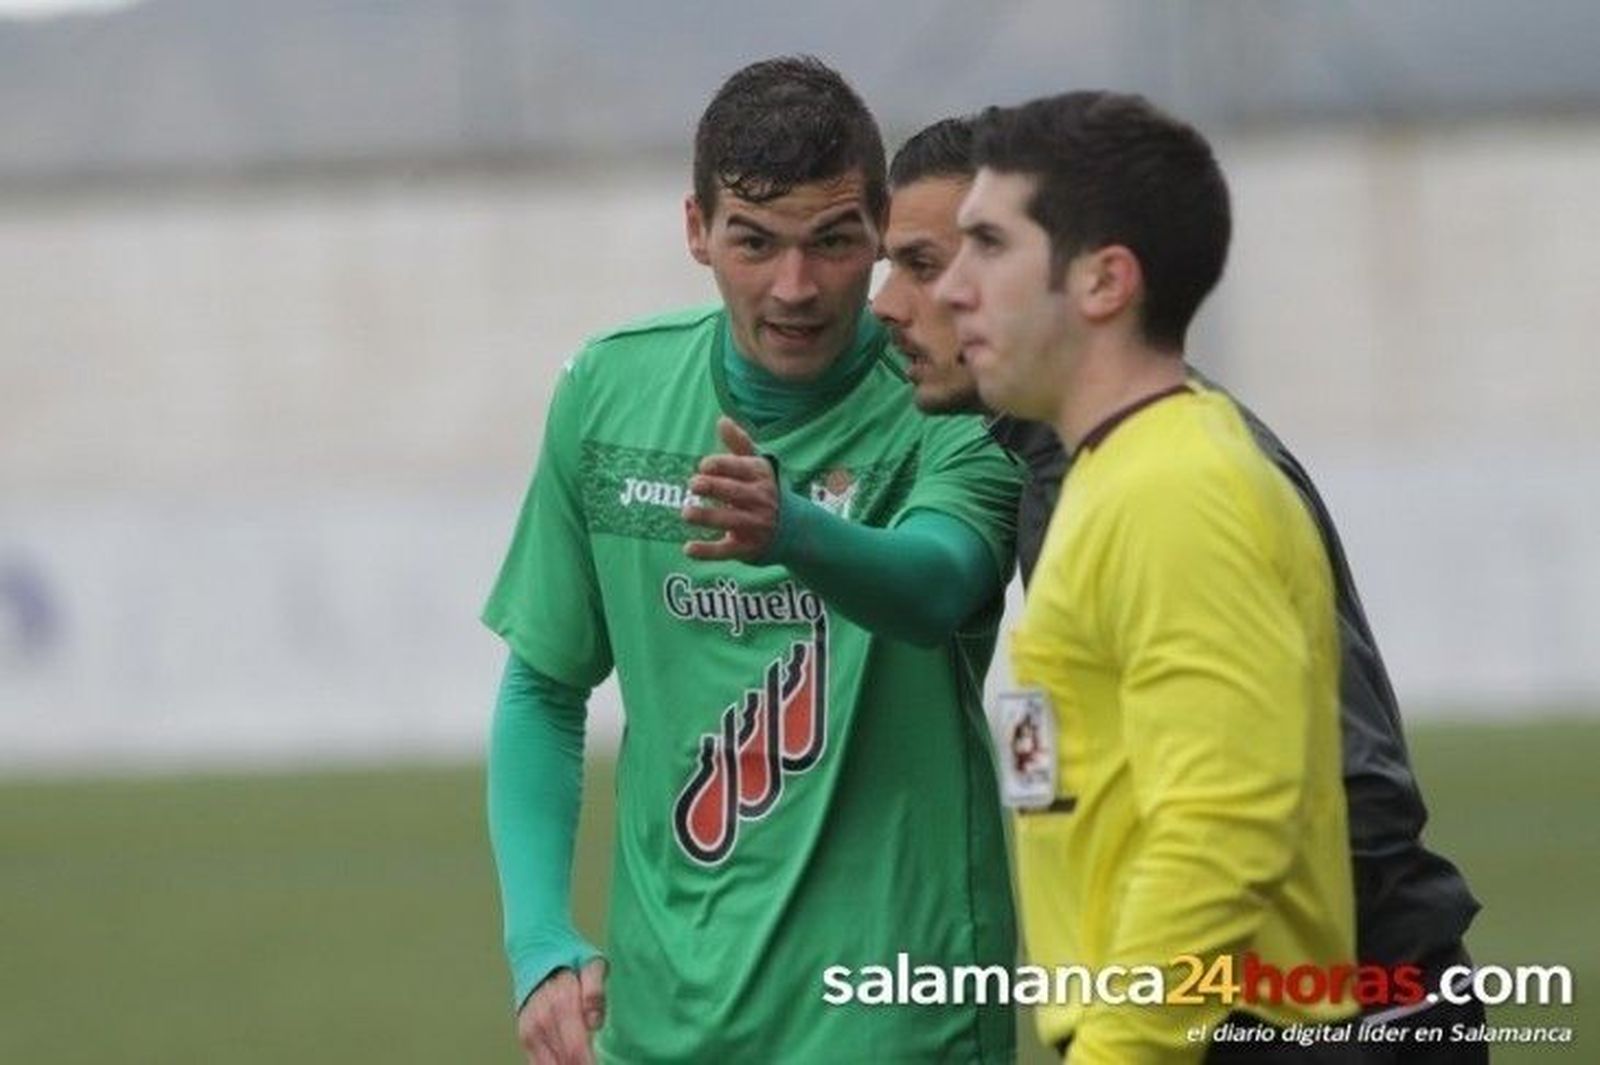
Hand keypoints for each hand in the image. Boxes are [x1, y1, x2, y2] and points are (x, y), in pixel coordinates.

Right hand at [515, 957, 606, 1064]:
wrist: (535, 950)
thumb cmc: (571, 959)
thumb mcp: (592, 963)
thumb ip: (595, 990)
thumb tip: (594, 1022)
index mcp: (562, 1001)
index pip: (576, 1048)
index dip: (591, 1064)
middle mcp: (543, 1019)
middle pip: (566, 1061)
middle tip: (598, 1064)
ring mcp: (531, 1029)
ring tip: (585, 1062)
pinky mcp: (525, 1036)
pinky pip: (538, 1063)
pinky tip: (570, 1062)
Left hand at [682, 416, 779, 561]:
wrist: (796, 530)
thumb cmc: (766, 491)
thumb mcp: (757, 466)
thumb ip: (739, 443)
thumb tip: (721, 419)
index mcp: (761, 477)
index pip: (742, 468)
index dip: (723, 465)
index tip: (704, 465)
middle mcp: (761, 500)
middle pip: (735, 492)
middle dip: (714, 487)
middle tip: (693, 484)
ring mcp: (755, 526)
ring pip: (730, 520)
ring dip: (708, 517)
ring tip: (686, 513)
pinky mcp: (747, 548)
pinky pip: (727, 551)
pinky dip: (707, 551)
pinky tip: (688, 549)